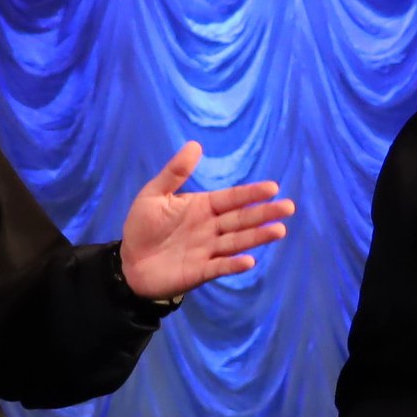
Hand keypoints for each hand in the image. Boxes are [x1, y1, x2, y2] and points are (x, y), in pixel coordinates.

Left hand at [119, 141, 293, 298]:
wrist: (128, 262)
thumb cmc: (142, 227)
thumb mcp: (154, 195)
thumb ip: (175, 173)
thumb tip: (195, 145)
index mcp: (203, 207)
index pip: (232, 198)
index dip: (251, 194)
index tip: (273, 188)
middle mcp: (210, 228)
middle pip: (242, 219)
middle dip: (264, 213)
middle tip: (288, 207)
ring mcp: (207, 250)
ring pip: (237, 242)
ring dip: (257, 237)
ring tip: (279, 231)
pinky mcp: (199, 271)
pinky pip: (219, 267)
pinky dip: (233, 265)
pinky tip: (249, 261)